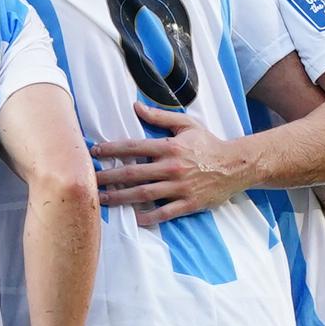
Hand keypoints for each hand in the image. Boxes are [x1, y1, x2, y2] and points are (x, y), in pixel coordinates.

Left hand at [92, 103, 254, 222]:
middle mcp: (172, 167)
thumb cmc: (208, 144)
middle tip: (88, 180)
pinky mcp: (188, 203)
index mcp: (169, 146)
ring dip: (120, 197)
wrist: (236, 165)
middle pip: (132, 173)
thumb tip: (135, 106)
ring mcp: (179, 187)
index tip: (94, 153)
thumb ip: (159, 116)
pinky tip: (131, 219)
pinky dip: (146, 217)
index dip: (111, 150)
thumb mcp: (186, 124)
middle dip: (108, 177)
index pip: (133, 147)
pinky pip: (163, 213)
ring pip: (143, 194)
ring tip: (101, 200)